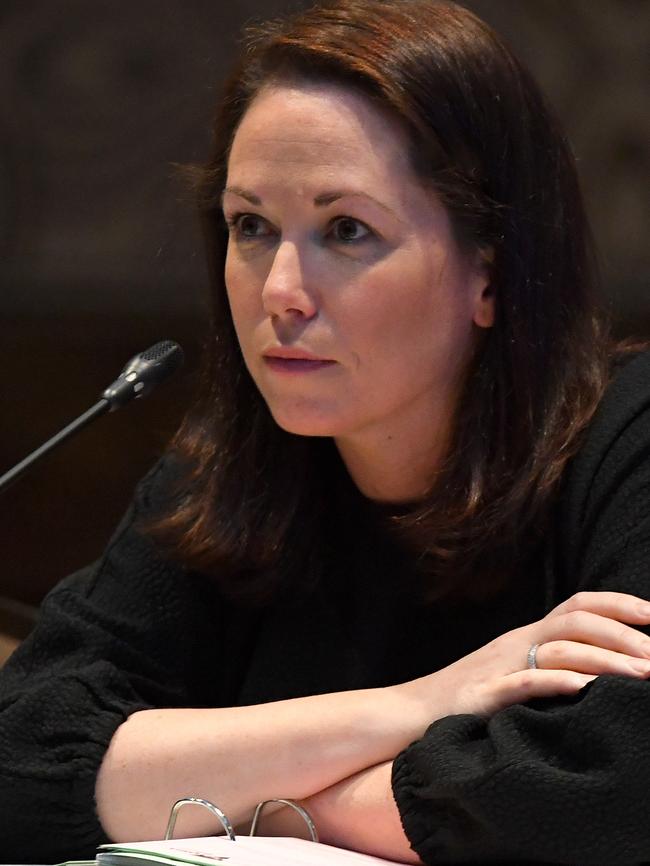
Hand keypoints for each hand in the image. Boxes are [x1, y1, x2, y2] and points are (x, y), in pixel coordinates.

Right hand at [398, 591, 649, 721]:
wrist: (406, 714)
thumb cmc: (465, 701)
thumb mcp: (511, 674)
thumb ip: (547, 665)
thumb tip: (600, 670)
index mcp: (525, 636)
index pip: (577, 604)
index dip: (619, 604)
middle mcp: (515, 643)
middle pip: (575, 620)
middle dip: (623, 633)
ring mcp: (499, 666)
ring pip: (557, 648)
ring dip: (605, 658)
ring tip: (643, 673)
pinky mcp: (482, 696)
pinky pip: (523, 683)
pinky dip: (556, 681)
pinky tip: (585, 687)